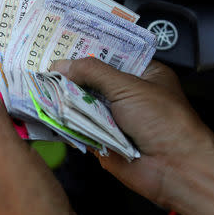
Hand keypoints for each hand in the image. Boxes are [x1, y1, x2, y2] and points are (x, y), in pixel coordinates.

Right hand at [52, 58, 213, 214]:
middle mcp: (125, 95)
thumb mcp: (128, 86)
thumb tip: (61, 65)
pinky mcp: (101, 138)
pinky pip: (78, 126)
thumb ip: (93, 72)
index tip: (60, 46)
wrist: (174, 169)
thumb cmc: (163, 121)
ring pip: (81, 104)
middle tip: (43, 68)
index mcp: (141, 74)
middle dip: (70, 76)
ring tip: (39, 87)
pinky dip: (64, 121)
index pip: (108, 56)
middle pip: (91, 81)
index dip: (85, 51)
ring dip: (64, 99)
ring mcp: (112, 118)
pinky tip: (46, 110)